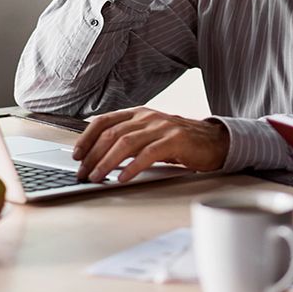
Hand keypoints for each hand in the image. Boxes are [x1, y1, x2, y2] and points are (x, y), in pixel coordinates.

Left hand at [73, 108, 229, 182]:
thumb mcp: (152, 134)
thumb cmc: (181, 142)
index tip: (76, 155)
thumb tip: (100, 157)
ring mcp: (162, 127)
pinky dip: (132, 167)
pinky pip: (148, 154)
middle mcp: (148, 117)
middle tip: (82, 173)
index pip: (104, 121)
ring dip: (106, 162)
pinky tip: (122, 178)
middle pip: (111, 133)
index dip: (86, 138)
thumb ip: (130, 139)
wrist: (216, 142)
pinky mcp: (175, 141)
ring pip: (125, 142)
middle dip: (92, 155)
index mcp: (139, 113)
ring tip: (97, 177)